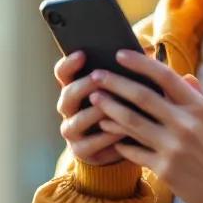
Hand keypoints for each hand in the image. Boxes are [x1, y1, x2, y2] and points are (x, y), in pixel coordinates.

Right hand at [54, 51, 129, 166]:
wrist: (120, 145)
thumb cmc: (123, 108)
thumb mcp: (122, 89)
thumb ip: (123, 74)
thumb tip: (139, 52)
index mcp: (75, 88)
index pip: (63, 72)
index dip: (69, 63)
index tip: (82, 54)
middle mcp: (68, 109)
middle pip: (68, 94)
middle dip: (83, 86)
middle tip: (98, 79)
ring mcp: (72, 130)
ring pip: (78, 120)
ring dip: (96, 112)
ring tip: (112, 105)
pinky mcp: (81, 150)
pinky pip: (91, 143)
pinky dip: (106, 135)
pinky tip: (121, 129)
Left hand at [89, 50, 202, 202]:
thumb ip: (198, 97)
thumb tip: (183, 76)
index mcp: (199, 108)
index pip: (165, 76)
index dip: (140, 63)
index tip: (120, 54)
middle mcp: (185, 125)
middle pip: (141, 97)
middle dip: (114, 83)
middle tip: (96, 75)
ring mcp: (173, 148)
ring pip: (131, 123)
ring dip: (109, 109)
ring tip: (95, 100)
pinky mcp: (163, 169)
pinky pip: (133, 150)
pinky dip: (119, 140)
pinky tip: (108, 132)